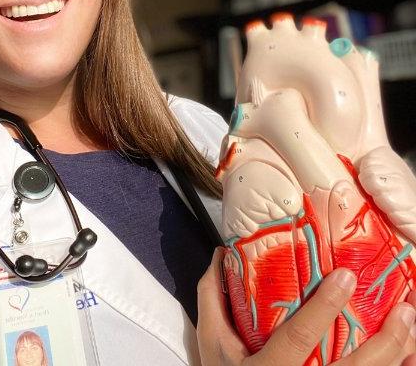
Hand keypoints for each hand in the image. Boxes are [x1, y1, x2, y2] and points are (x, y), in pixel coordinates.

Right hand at [197, 248, 415, 365]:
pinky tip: (409, 355)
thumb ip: (213, 297)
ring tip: (411, 324)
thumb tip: (220, 255)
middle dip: (385, 342)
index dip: (324, 308)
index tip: (345, 277)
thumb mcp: (212, 342)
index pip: (299, 339)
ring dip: (399, 356)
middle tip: (404, 309)